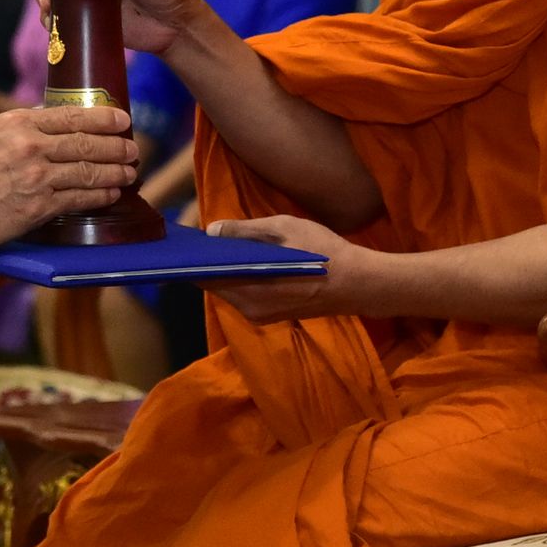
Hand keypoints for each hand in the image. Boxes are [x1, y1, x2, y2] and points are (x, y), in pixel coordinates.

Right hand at [0, 104, 138, 253]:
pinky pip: (79, 197)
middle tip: (134, 147)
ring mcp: (36, 176)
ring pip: (88, 170)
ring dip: (115, 171)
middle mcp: (29, 146)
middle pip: (86, 142)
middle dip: (116, 145)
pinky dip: (100, 194)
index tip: (122, 118)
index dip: (103, 117)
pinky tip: (112, 193)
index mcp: (16, 123)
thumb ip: (19, 130)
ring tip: (131, 171)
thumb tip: (49, 125)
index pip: (70, 115)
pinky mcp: (38, 206)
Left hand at [204, 215, 391, 324]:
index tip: (188, 240)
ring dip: (226, 270)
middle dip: (209, 262)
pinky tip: (246, 261)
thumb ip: (244, 231)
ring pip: (230, 289)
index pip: (204, 276)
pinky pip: (244, 295)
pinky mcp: (270, 316)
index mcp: (248, 288)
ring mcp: (260, 315)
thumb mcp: (284, 229)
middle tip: (207, 238)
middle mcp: (249, 308)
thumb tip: (211, 231)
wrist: (359, 284)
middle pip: (215, 283)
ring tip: (225, 245)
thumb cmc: (323, 252)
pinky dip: (241, 279)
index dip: (194, 257)